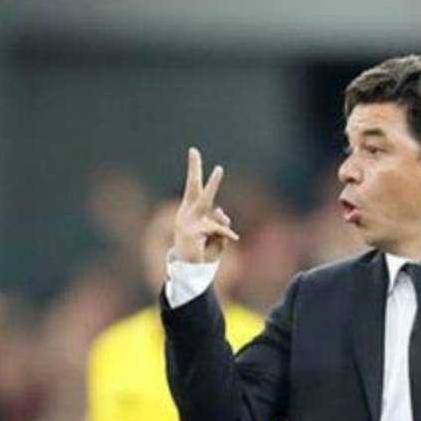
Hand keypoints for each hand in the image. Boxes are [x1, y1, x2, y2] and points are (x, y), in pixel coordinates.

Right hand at [173, 147, 238, 263]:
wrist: (190, 270)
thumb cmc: (202, 251)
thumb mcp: (215, 236)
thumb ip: (220, 222)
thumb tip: (222, 211)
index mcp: (191, 211)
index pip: (193, 187)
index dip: (194, 169)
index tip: (193, 150)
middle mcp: (187, 213)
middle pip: (193, 187)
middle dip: (194, 169)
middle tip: (194, 151)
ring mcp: (187, 222)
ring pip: (205, 201)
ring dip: (213, 186)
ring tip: (219, 172)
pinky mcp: (192, 232)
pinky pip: (216, 227)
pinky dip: (225, 233)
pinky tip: (233, 238)